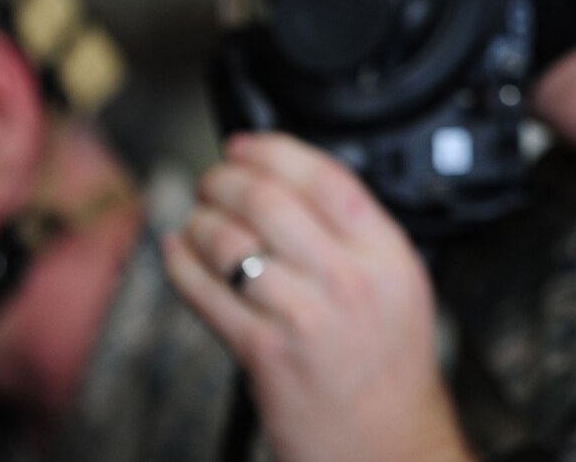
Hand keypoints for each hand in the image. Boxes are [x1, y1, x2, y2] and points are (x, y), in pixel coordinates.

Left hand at [161, 133, 469, 461]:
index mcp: (389, 254)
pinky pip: (206, 294)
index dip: (275, 150)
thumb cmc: (390, 369)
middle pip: (271, 201)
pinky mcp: (264, 353)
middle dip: (227, 181)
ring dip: (200, 220)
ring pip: (232, 242)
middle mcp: (349, 279)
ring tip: (196, 218)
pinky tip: (176, 253)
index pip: (327, 178)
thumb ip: (358, 237)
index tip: (246, 144)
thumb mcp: (400, 285)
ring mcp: (305, 316)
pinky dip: (180, 265)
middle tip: (214, 179)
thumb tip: (294, 187)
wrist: (388, 442)